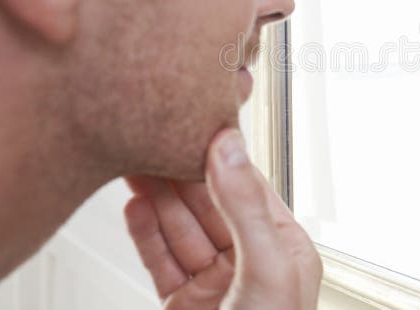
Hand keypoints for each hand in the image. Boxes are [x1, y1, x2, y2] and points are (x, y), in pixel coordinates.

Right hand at [124, 129, 321, 308]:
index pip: (249, 188)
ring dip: (157, 198)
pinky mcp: (182, 303)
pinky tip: (134, 206)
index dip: (219, 157)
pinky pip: (160, 260)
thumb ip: (245, 208)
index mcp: (284, 248)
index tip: (193, 127)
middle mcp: (248, 261)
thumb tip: (229, 149)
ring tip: (135, 165)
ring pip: (180, 229)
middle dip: (179, 174)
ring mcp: (214, 282)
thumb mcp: (267, 269)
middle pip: (208, 205)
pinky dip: (145, 234)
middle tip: (153, 140)